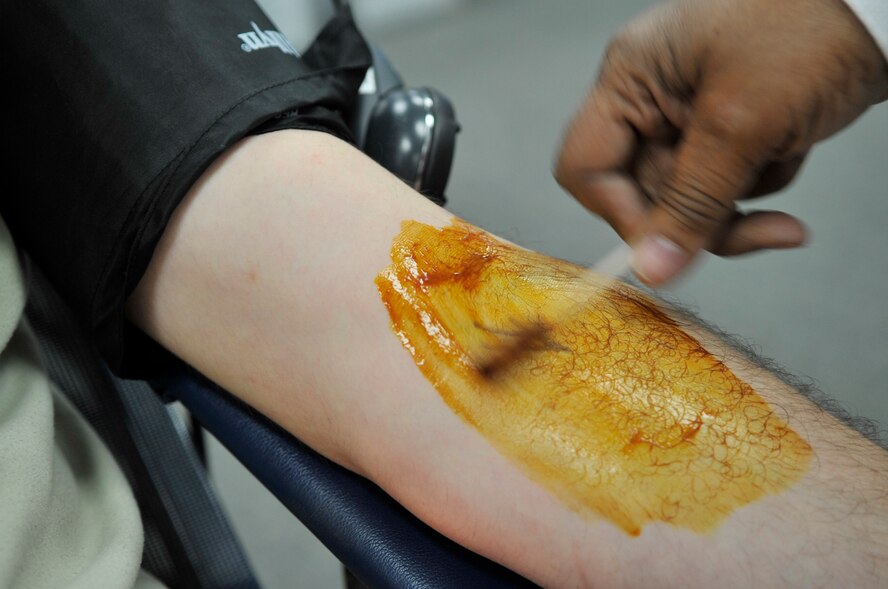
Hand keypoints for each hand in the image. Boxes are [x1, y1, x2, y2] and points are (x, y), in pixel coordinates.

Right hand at [555, 0, 887, 284]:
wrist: (885, 3)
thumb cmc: (810, 24)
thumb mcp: (742, 124)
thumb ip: (691, 204)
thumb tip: (650, 270)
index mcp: (631, 77)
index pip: (587, 168)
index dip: (620, 214)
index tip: (667, 246)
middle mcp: (652, 95)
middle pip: (645, 191)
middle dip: (702, 214)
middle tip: (758, 225)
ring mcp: (691, 109)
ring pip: (691, 194)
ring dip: (739, 197)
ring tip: (783, 157)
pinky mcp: (729, 122)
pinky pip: (726, 181)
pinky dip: (762, 177)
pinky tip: (793, 144)